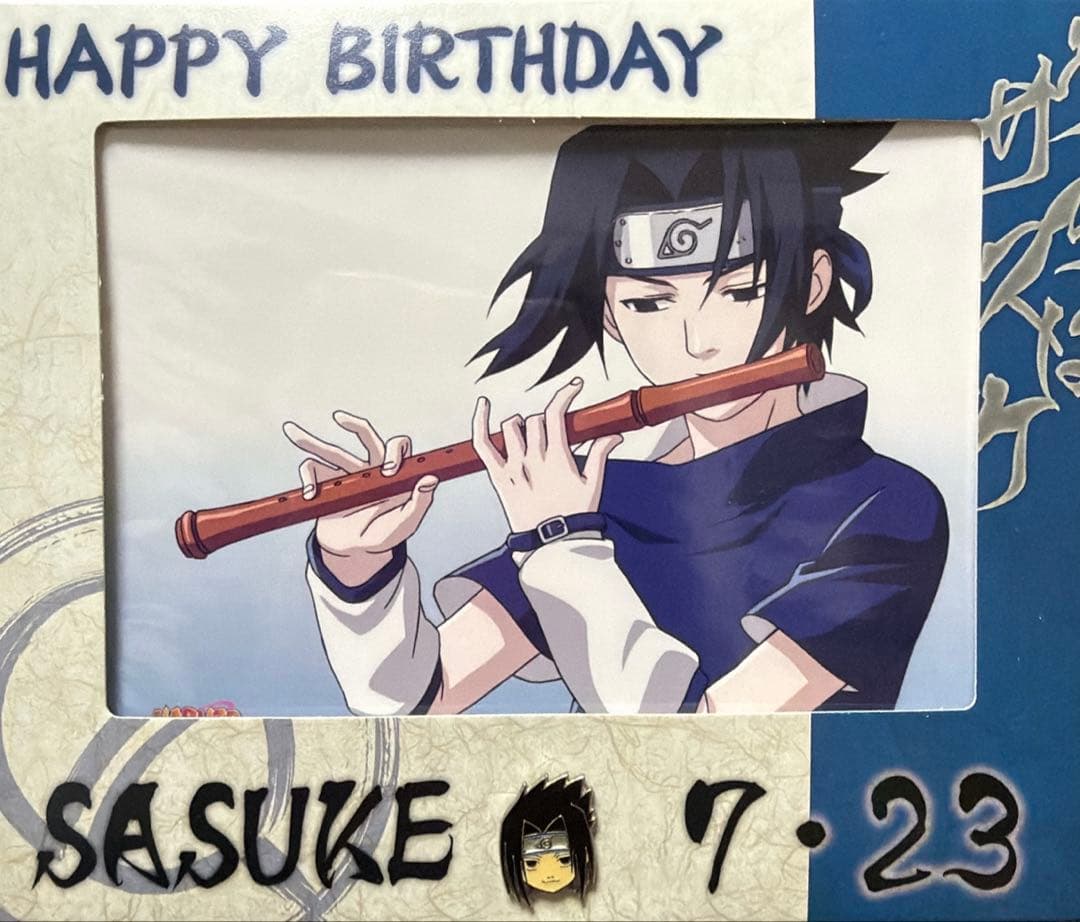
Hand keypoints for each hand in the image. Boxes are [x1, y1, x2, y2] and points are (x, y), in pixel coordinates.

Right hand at [282, 412, 437, 584]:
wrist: (356, 551)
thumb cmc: (384, 534)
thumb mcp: (405, 524)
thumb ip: (420, 504)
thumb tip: (431, 480)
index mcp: (394, 472)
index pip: (397, 446)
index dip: (395, 452)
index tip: (389, 471)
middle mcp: (371, 466)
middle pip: (364, 437)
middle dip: (353, 425)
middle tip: (339, 418)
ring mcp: (347, 474)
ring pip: (330, 451)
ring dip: (309, 440)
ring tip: (290, 429)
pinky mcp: (327, 484)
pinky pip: (313, 472)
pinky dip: (307, 479)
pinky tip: (309, 494)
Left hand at [471, 377, 621, 532]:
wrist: (551, 544)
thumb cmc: (573, 517)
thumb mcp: (593, 485)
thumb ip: (602, 455)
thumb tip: (614, 436)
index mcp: (557, 458)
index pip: (556, 413)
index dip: (564, 394)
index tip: (574, 386)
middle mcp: (533, 459)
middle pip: (535, 421)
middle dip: (545, 422)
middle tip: (552, 435)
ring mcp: (513, 467)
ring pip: (511, 427)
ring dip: (521, 426)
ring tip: (528, 435)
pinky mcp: (498, 477)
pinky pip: (483, 445)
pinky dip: (479, 423)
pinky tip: (482, 406)